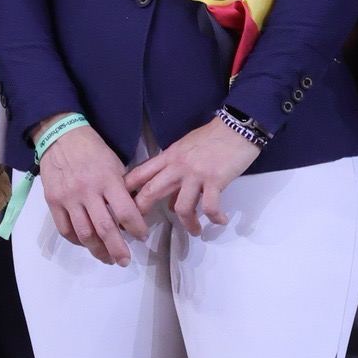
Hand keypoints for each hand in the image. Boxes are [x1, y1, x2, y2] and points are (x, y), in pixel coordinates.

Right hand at [36, 119, 147, 266]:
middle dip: (117, 250)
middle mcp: (88, 191)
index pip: (126, 212)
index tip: (142, 237)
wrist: (60, 135)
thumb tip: (132, 213)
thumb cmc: (92, 148)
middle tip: (125, 260)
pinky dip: (77, 241)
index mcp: (107, 179)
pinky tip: (86, 243)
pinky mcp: (53, 201)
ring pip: (84, 234)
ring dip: (98, 251)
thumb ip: (122, 188)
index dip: (137, 229)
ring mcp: (68, 198)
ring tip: (107, 258)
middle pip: (105, 229)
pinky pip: (65, 230)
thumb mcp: (114, 163)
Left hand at [125, 117, 259, 234]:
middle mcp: (178, 166)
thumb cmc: (212, 137)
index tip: (121, 204)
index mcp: (169, 157)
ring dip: (188, 224)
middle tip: (141, 229)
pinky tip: (220, 220)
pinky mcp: (215, 180)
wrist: (237, 127)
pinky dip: (215, 218)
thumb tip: (171, 198)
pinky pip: (210, 207)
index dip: (127, 189)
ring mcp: (196, 174)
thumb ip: (175, 171)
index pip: (140, 173)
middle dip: (142, 212)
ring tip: (195, 230)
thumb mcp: (186, 148)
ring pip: (181, 207)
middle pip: (151, 191)